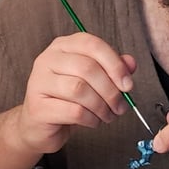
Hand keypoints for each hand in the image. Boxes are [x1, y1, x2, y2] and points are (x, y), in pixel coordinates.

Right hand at [16, 33, 134, 154]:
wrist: (38, 124)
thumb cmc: (66, 99)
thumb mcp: (91, 80)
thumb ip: (110, 68)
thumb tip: (130, 62)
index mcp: (61, 47)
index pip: (91, 44)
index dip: (115, 64)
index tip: (128, 84)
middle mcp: (46, 60)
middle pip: (87, 67)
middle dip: (111, 90)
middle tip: (120, 106)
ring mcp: (38, 82)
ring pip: (79, 89)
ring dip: (101, 106)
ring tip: (107, 115)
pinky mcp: (37, 107)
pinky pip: (74, 111)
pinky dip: (91, 119)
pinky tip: (92, 121)